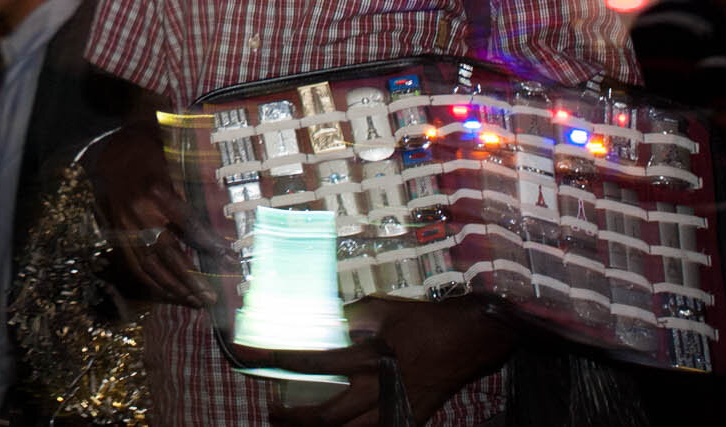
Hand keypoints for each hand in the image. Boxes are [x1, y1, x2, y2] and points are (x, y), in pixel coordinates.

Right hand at [89, 118, 228, 306]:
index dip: (211, 245)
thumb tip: (221, 219)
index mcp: (157, 191)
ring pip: (150, 264)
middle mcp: (139, 212)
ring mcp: (125, 225)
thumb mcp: (173, 161)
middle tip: (210, 298)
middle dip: (191, 279)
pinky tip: (167, 292)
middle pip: (169, 254)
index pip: (190, 225)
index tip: (231, 261)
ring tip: (193, 302)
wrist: (109, 148)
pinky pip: (134, 263)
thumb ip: (192, 189)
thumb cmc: (148, 150)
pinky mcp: (116, 232)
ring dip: (172, 287)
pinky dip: (151, 282)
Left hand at [237, 295, 514, 425]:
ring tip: (297, 425)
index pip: (314, 363)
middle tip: (273, 413)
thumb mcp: (385, 309)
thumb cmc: (428, 320)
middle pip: (328, 418)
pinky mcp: (411, 418)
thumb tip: (327, 319)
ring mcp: (397, 410)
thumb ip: (353, 317)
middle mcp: (380, 391)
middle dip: (295, 419)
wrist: (472, 340)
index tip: (253, 358)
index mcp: (370, 359)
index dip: (280, 361)